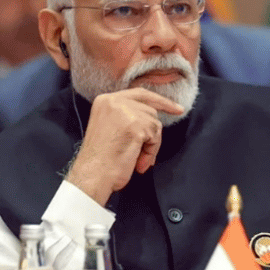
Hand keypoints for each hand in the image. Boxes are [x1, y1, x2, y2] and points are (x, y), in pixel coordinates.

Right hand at [65, 88, 184, 205]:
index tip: (176, 109)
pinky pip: (155, 136)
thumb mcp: (110, 127)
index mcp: (105, 100)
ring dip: (150, 144)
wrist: (93, 175)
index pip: (140, 94)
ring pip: (154, 123)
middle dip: (153, 131)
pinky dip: (151, 151)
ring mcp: (125, 111)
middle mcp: (114, 100)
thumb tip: (153, 119)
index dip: (160, 101)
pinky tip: (139, 162)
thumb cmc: (101, 159)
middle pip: (150, 109)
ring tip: (137, 159)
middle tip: (150, 150)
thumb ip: (127, 116)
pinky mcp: (136, 125)